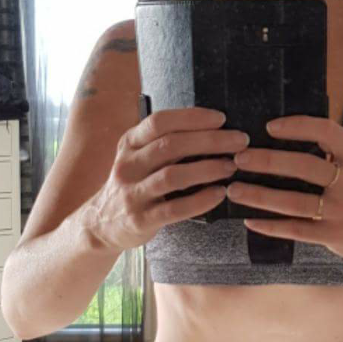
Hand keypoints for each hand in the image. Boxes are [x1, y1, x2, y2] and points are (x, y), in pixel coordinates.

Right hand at [82, 107, 247, 253]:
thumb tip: (213, 127)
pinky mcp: (141, 220)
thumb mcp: (139, 157)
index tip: (221, 118)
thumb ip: (166, 142)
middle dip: (210, 140)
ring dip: (207, 168)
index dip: (192, 117)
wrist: (102, 224)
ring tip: (232, 165)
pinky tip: (220, 193)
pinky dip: (200, 200)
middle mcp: (128, 165)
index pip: (160, 122)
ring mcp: (132, 193)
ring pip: (173, 176)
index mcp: (129, 143)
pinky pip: (174, 209)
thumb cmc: (134, 184)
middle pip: (170, 146)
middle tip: (240, 141)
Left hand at [227, 115, 342, 262]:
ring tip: (233, 190)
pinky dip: (270, 226)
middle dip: (268, 161)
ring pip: (294, 201)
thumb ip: (328, 148)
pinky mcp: (332, 235)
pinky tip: (249, 220)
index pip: (327, 132)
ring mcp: (342, 211)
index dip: (297, 126)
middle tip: (239, 159)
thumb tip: (277, 131)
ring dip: (259, 196)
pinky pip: (295, 229)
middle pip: (305, 166)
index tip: (268, 127)